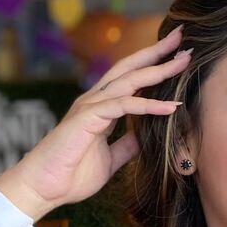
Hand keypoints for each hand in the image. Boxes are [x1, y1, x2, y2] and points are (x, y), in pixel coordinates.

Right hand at [1, 26, 189, 216]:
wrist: (43, 189)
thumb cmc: (71, 175)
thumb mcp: (110, 159)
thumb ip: (126, 145)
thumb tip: (145, 138)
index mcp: (100, 108)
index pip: (130, 79)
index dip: (152, 65)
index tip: (177, 56)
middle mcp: (95, 101)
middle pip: (130, 68)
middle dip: (157, 52)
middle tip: (181, 37)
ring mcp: (90, 106)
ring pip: (129, 81)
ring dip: (158, 70)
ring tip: (183, 62)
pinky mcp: (87, 118)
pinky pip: (124, 106)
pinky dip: (148, 105)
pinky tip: (170, 106)